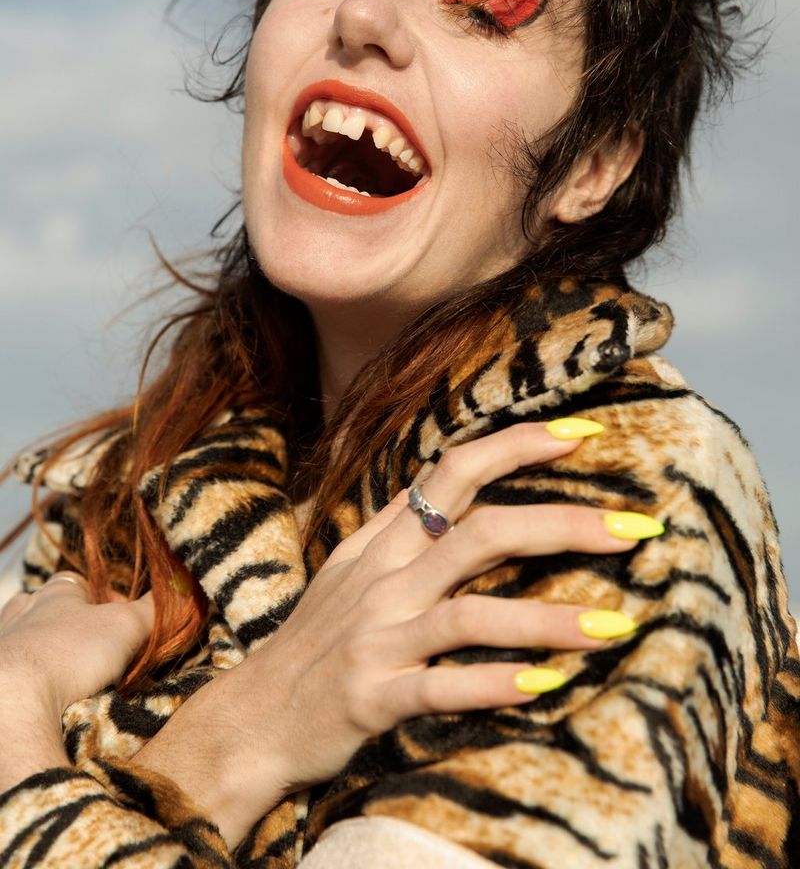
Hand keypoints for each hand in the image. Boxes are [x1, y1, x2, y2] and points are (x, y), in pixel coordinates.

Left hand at [0, 573, 154, 716]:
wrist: (10, 703)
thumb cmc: (70, 653)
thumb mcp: (126, 626)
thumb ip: (153, 608)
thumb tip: (181, 589)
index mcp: (54, 591)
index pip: (81, 584)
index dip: (105, 602)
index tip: (123, 626)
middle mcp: (23, 610)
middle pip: (53, 612)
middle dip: (75, 631)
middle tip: (98, 656)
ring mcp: (3, 644)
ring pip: (31, 643)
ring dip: (51, 658)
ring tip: (73, 683)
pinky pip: (16, 674)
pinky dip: (31, 683)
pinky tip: (47, 699)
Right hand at [135, 421, 646, 846]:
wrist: (255, 716)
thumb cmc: (318, 639)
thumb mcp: (355, 569)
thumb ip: (406, 527)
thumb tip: (460, 481)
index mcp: (385, 541)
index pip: (455, 469)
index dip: (519, 444)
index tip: (586, 434)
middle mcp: (384, 579)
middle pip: (481, 532)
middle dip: (563, 523)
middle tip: (636, 529)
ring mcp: (378, 637)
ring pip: (471, 613)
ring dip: (548, 619)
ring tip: (617, 626)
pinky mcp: (373, 697)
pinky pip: (441, 687)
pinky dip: (494, 684)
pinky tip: (545, 686)